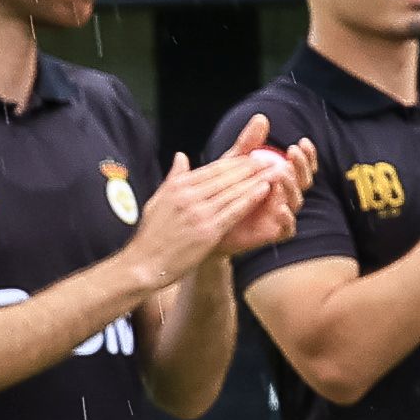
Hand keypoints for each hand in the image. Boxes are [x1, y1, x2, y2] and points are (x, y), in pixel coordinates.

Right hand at [159, 111, 311, 266]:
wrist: (144, 264)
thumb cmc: (151, 235)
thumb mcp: (158, 199)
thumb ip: (173, 177)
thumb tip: (181, 156)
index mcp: (178, 186)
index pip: (213, 169)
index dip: (237, 162)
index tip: (254, 156)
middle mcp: (188, 195)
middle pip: (226, 175)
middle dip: (251, 166)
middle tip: (272, 158)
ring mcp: (198, 212)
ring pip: (233, 190)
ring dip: (257, 179)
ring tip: (275, 170)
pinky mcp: (207, 230)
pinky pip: (234, 210)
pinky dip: (250, 198)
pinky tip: (265, 190)